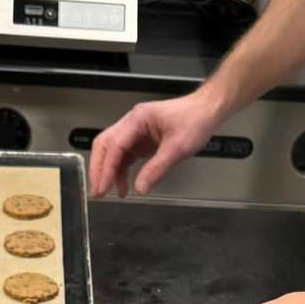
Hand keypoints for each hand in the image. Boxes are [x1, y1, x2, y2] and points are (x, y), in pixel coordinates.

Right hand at [89, 93, 220, 197]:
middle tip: (98, 191)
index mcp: (138, 119)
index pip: (114, 146)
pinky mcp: (142, 139)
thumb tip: (140, 188)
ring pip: (113, 151)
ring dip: (109, 172)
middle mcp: (132, 123)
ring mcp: (136, 131)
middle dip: (99, 169)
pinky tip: (123, 185)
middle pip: (105, 146)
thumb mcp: (177, 148)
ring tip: (110, 193)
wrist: (207, 110)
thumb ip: (157, 169)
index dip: (106, 169)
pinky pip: (125, 155)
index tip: (102, 187)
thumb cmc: (195, 121)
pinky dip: (121, 170)